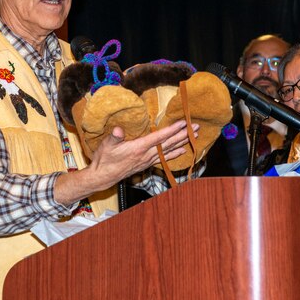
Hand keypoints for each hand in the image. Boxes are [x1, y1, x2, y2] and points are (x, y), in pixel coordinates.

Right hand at [55, 119, 195, 204]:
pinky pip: (164, 158)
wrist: (103, 176)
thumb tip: (118, 130)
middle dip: (183, 135)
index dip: (172, 130)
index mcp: (139, 148)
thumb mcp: (106, 146)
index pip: (159, 137)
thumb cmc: (104, 160)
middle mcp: (146, 155)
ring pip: (169, 150)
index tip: (183, 123)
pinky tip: (182, 151)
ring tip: (194, 137)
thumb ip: (114, 137)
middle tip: (196, 128)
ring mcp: (147, 160)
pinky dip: (174, 153)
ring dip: (182, 142)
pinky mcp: (146, 164)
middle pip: (169, 143)